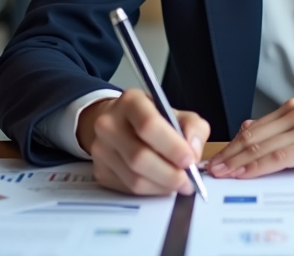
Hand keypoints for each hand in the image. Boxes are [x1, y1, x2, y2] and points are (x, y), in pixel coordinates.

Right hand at [77, 88, 209, 195]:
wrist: (118, 124)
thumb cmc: (152, 119)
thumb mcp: (177, 113)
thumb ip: (193, 128)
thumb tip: (193, 152)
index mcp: (131, 102)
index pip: (149, 125)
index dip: (172, 146)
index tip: (190, 160)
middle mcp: (109, 124)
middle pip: (139, 157)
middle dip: (169, 174)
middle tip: (188, 181)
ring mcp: (100, 149)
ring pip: (134, 178)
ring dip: (162, 186)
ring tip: (178, 184)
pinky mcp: (99, 170)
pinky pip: (128, 189)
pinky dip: (151, 191)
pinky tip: (161, 184)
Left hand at [205, 98, 293, 179]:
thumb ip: (286, 128)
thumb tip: (252, 128)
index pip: (254, 129)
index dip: (232, 145)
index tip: (216, 158)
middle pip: (253, 137)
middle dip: (229, 154)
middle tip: (209, 168)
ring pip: (263, 146)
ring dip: (238, 161)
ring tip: (220, 173)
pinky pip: (282, 157)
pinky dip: (260, 166)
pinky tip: (247, 173)